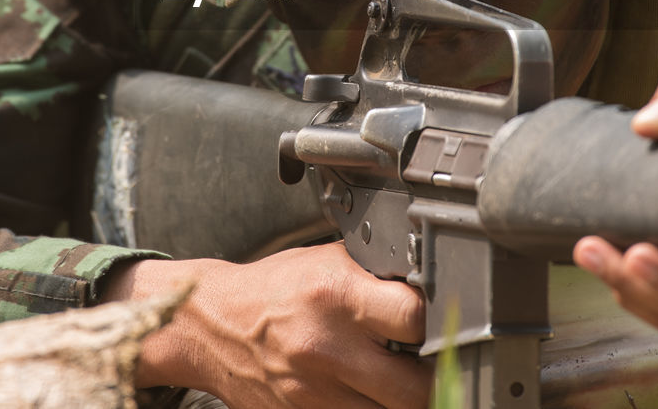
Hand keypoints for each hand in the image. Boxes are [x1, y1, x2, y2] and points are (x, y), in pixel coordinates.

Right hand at [105, 241, 430, 407]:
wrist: (213, 324)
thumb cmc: (276, 289)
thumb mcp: (326, 261)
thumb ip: (376, 274)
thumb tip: (430, 281)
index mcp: (338, 296)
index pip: (415, 318)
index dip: (439, 321)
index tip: (444, 320)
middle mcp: (329, 348)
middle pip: (415, 388)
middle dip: (434, 378)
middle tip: (434, 364)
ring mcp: (316, 393)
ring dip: (405, 401)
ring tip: (401, 380)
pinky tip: (370, 393)